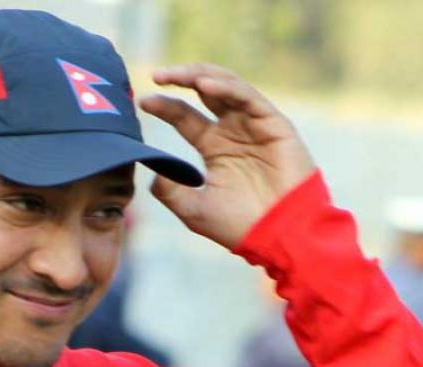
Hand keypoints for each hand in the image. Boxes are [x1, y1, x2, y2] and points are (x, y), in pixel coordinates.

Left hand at [139, 64, 315, 250]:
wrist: (279, 236)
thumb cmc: (240, 226)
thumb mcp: (194, 209)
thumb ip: (169, 190)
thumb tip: (153, 172)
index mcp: (214, 147)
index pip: (184, 116)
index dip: (164, 106)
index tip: (143, 102)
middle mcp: (233, 131)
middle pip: (205, 91)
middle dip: (181, 78)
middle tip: (157, 75)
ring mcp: (254, 125)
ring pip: (226, 86)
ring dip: (201, 75)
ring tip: (178, 75)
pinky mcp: (274, 124)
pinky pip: (248, 97)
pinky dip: (226, 88)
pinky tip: (204, 86)